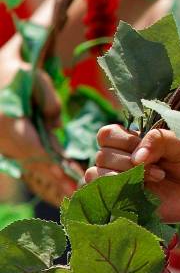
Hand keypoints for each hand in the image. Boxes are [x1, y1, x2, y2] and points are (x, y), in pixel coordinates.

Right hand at [0, 68, 75, 203]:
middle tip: (79, 194)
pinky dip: (44, 177)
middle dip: (56, 180)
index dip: (50, 162)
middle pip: (34, 163)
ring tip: (73, 198)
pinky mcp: (11, 148)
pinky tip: (60, 189)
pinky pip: (29, 165)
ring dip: (51, 184)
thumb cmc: (19, 74)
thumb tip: (56, 126)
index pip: (33, 147)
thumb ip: (48, 101)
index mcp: (10, 124)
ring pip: (31, 168)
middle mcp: (5, 140)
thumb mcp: (34, 79)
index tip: (66, 175)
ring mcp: (6, 146)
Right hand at [86, 125, 179, 223]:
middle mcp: (120, 161)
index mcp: (132, 143)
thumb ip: (159, 140)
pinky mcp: (119, 203)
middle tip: (160, 170)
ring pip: (96, 174)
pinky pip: (98, 196)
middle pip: (102, 155)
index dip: (123, 140)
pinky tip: (140, 192)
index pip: (107, 134)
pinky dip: (115, 192)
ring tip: (156, 179)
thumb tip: (136, 157)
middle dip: (130, 162)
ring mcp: (118, 183)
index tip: (147, 147)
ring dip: (125, 176)